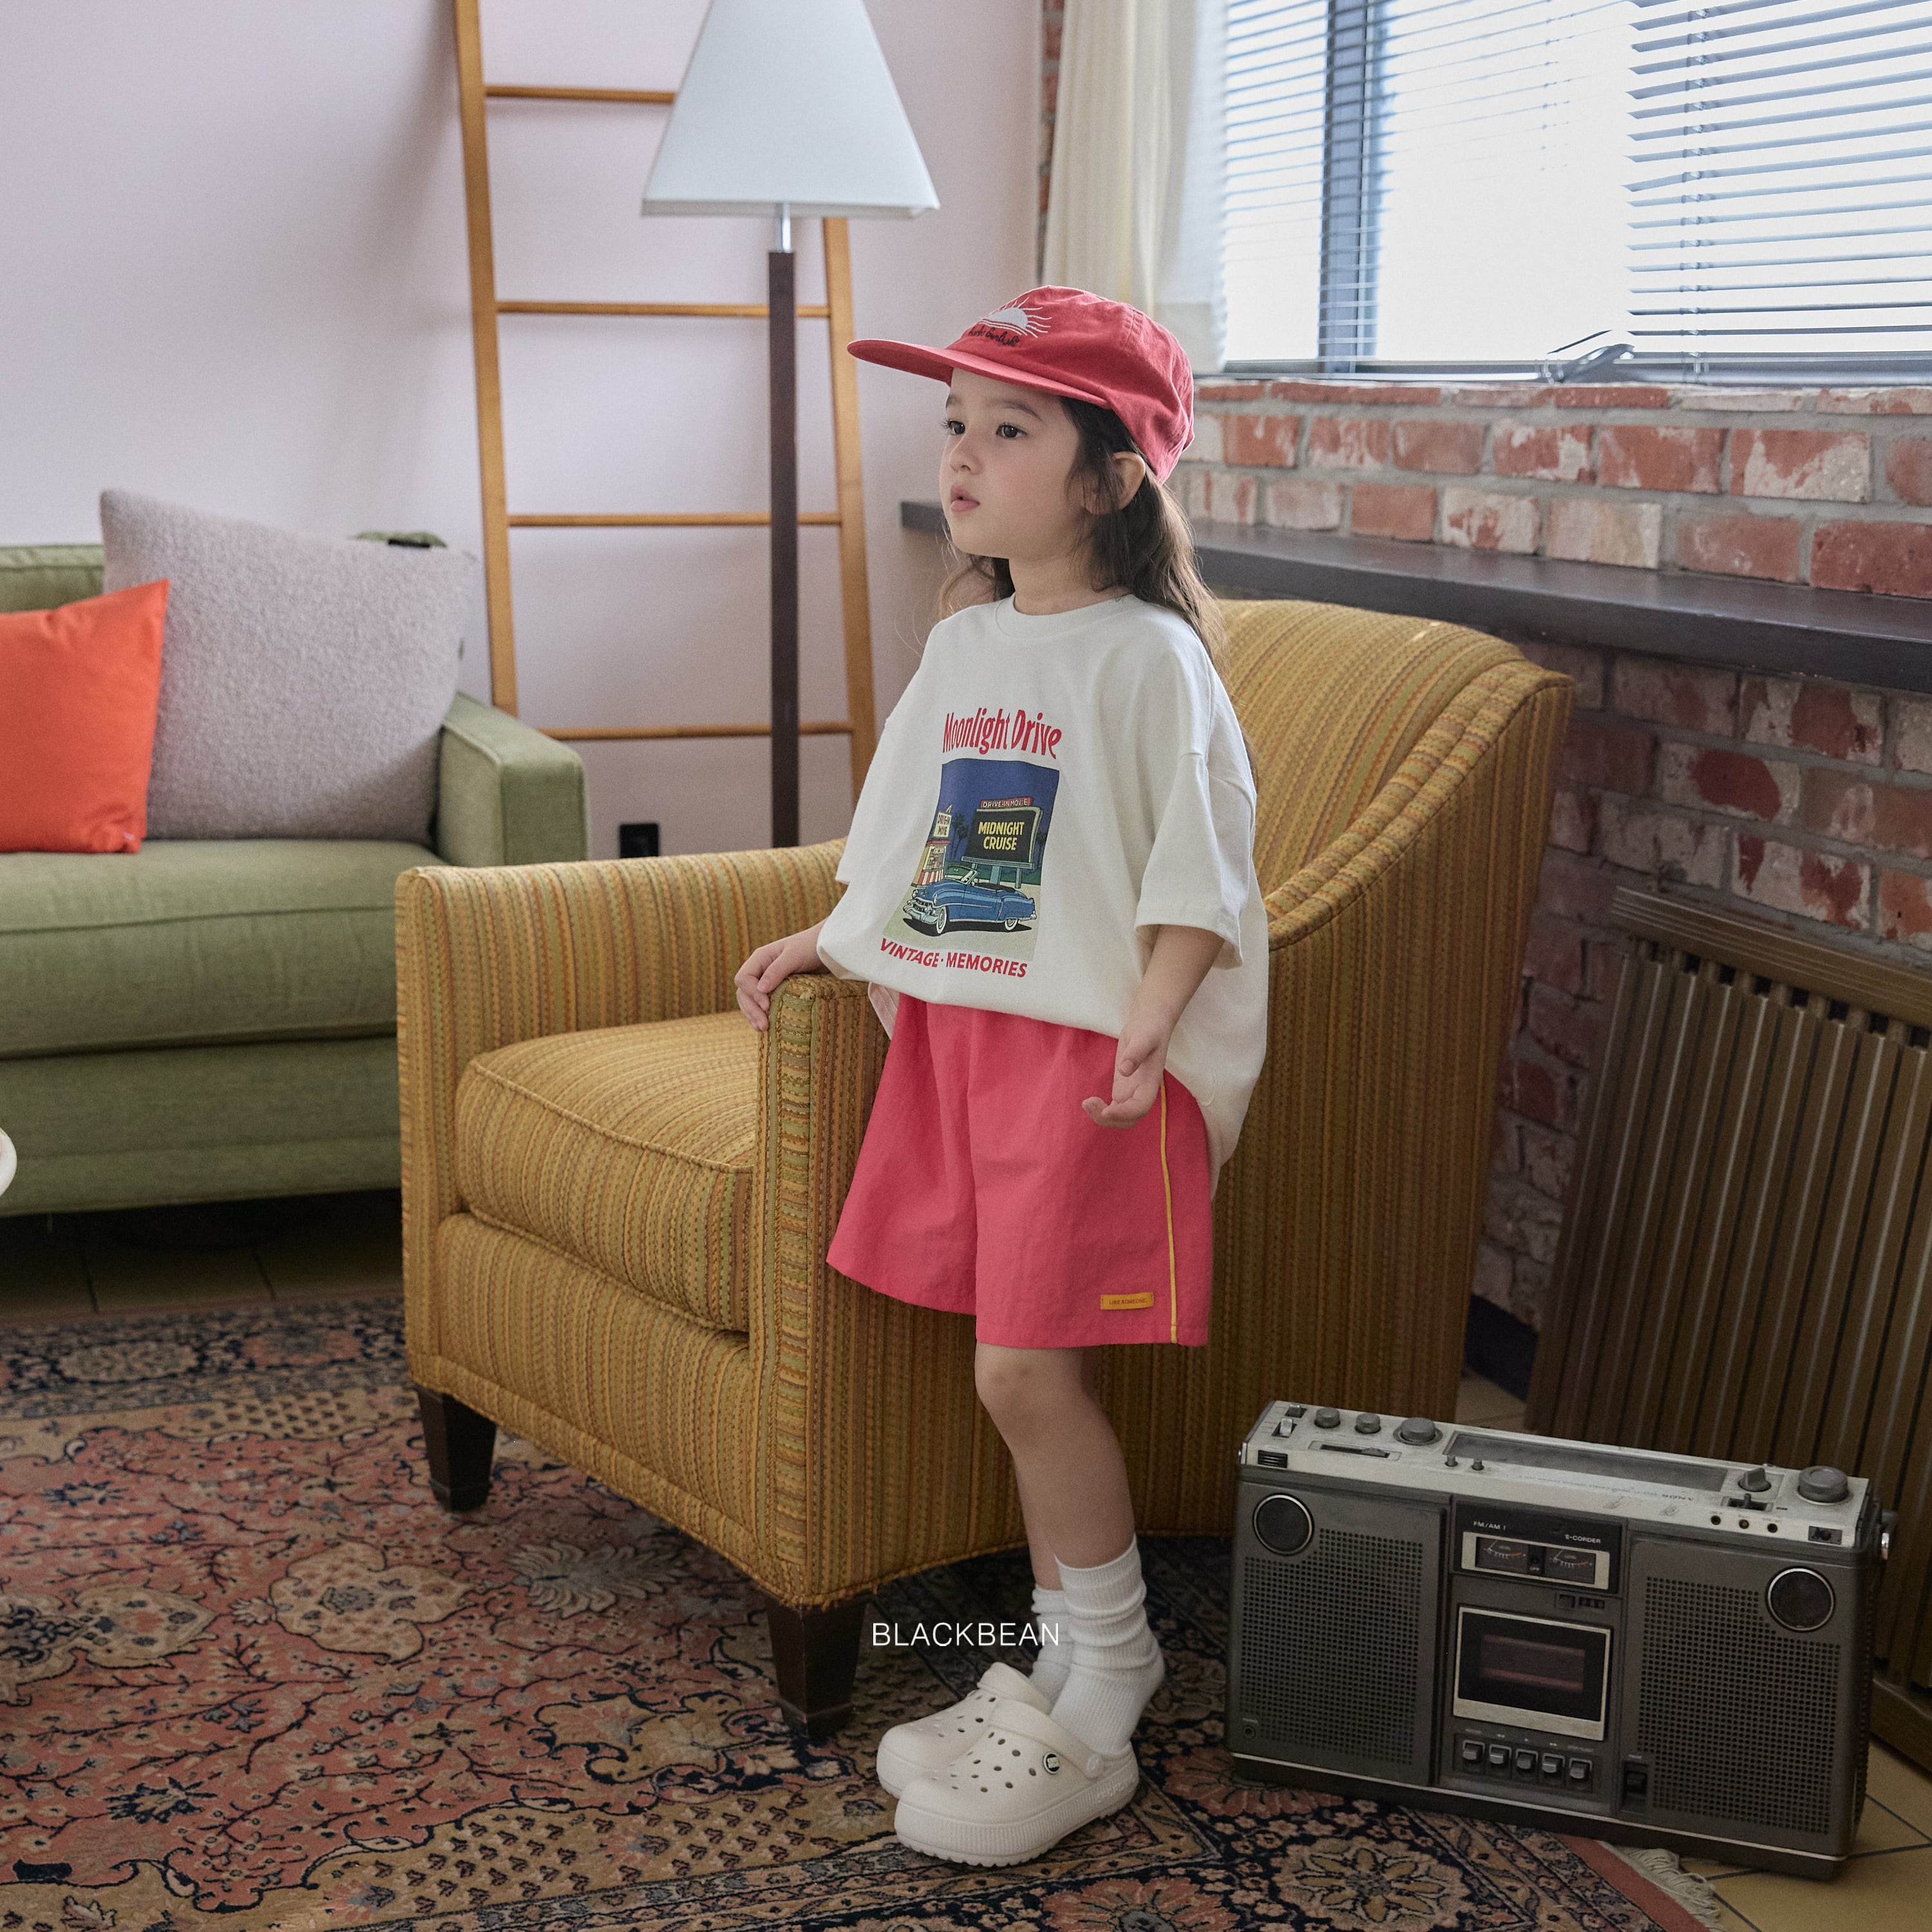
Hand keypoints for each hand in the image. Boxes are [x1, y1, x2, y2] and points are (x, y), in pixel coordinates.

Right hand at [735, 922, 824, 1030]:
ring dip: (754, 1015)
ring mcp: (767, 982)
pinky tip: (766, 1027)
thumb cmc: (810, 948)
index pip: (744, 978)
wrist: (826, 949)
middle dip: (752, 1009)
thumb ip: (777, 970)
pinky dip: (761, 1015)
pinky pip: (762, 1005)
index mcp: (760, 959)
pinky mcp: (776, 992)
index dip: (752, 993)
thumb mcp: (794, 956)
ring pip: (750, 1001)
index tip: (766, 1005)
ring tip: (763, 1029)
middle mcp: (760, 971)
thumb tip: (761, 989)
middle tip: (764, 1025)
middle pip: (744, 992)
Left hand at [1082, 1012, 1171, 1128]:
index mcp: (1151, 1083)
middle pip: (1129, 1120)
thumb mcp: (1143, 1036)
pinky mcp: (1122, 1088)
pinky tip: (1089, 1101)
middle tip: (1088, 1103)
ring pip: (1120, 1118)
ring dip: (1103, 1117)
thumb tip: (1123, 1071)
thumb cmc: (1149, 1029)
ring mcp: (1132, 1092)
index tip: (1107, 1110)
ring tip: (1086, 1103)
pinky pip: (1113, 1108)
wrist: (1149, 1025)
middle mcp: (1142, 1092)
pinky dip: (1101, 1111)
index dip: (1125, 1113)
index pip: (1141, 1107)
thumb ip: (1135, 1053)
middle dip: (1109, 1119)